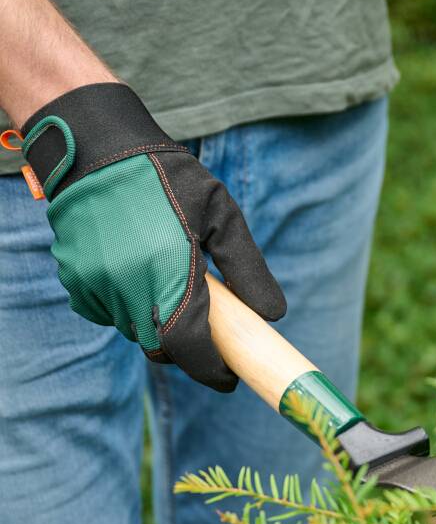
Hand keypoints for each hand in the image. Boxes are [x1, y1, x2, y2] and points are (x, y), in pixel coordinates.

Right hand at [18, 83, 284, 391]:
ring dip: (159, 325)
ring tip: (175, 287)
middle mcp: (125, 286)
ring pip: (136, 332)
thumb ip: (248, 270)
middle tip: (211, 338)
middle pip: (162, 348)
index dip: (213, 371)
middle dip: (188, 351)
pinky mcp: (75, 280)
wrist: (97, 145)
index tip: (231, 378)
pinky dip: (129, 308)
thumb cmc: (169, 177)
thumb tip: (272, 316)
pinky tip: (141, 276)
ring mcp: (94, 286)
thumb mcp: (222, 216)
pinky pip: (109, 313)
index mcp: (167, 272)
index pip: (191, 347)